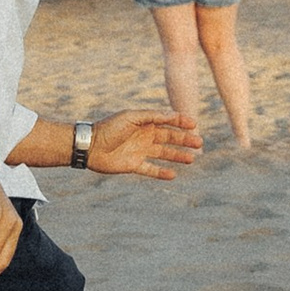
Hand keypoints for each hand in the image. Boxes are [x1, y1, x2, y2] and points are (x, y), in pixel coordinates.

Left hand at [88, 110, 203, 180]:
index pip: (167, 121)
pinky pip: (151, 169)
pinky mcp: (134, 165)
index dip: (181, 122)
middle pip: (169, 138)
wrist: (90, 147)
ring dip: (177, 156)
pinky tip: (173, 175)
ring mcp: (140, 151)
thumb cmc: (109, 128)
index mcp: (144, 122)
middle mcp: (144, 136)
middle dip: (184, 140)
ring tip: (192, 159)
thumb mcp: (132, 117)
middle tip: (199, 143)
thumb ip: (152, 116)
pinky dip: (161, 172)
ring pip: (164, 153)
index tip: (194, 124)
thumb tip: (172, 115)